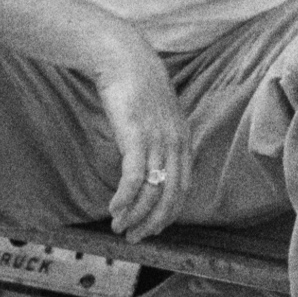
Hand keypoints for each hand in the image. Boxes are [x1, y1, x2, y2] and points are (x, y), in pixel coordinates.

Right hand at [93, 42, 186, 239]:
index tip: (154, 227)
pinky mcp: (137, 137)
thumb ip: (158, 141)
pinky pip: (134, 178)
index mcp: (183, 140)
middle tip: (136, 237)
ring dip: (135, 215)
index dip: (169, 212)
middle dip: (153, 222)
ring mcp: (158, 141)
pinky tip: (114, 209)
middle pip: (170, 196)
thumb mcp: (156, 118)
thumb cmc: (136, 87)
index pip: (183, 188)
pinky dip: (125, 198)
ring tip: (120, 227)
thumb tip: (149, 166)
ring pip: (152, 191)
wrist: (125, 59)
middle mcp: (176, 144)